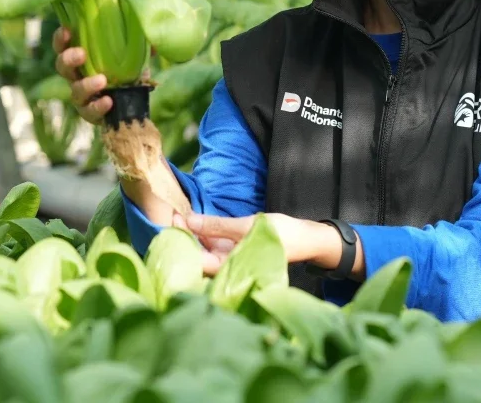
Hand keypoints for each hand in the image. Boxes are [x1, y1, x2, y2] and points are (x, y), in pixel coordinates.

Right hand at [53, 27, 151, 123]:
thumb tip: (153, 44)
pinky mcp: (90, 113)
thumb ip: (141, 44)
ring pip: (75, 91)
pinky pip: (89, 111)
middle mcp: (77, 76)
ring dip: (86, 85)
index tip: (67, 31)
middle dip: (69, 59)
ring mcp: (82, 96)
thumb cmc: (129, 71)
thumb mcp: (135, 55)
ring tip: (102, 80)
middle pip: (62, 66)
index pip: (63, 46)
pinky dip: (98, 106)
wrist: (135, 102)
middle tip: (82, 54)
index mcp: (82, 58)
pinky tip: (109, 101)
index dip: (61, 39)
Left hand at [180, 212, 360, 276]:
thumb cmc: (282, 236)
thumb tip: (189, 219)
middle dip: (183, 234)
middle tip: (173, 212)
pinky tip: (196, 219)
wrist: (307, 239)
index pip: (196, 259)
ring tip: (181, 213)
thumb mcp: (248, 226)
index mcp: (230, 267)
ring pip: (204, 248)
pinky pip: (214, 243)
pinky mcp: (234, 250)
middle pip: (197, 254)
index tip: (173, 220)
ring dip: (193, 231)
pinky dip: (204, 232)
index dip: (181, 239)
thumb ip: (218, 225)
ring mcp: (230, 258)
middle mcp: (227, 266)